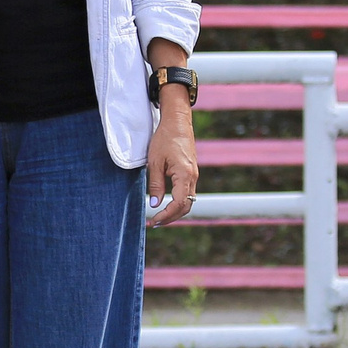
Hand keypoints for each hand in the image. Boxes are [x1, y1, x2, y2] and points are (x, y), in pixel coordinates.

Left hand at [145, 98, 196, 227]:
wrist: (177, 123)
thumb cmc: (164, 139)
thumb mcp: (155, 162)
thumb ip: (156, 185)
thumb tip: (155, 205)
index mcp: (185, 175)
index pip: (178, 204)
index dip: (166, 216)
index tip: (153, 221)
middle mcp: (193, 178)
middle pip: (186, 207)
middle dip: (171, 218)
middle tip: (154, 223)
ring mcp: (194, 176)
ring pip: (188, 202)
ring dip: (175, 212)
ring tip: (159, 218)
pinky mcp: (191, 173)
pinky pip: (187, 194)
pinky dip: (178, 203)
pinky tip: (166, 205)